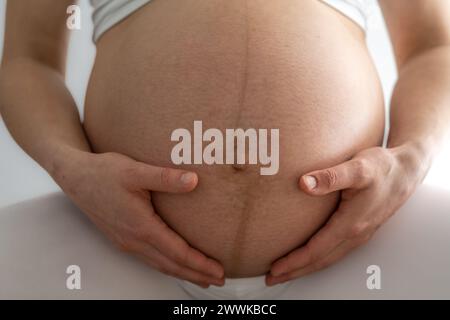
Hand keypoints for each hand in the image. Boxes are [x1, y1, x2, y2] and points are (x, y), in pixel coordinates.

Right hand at [53, 149, 224, 287]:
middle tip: (219, 280)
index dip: (200, 263)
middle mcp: (133, 240)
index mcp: (141, 226)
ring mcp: (126, 241)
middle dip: (196, 274)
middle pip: (171, 265)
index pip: (177, 252)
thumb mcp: (135, 170)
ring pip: (159, 265)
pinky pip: (149, 259)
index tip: (219, 270)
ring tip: (202, 278)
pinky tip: (174, 264)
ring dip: (182, 273)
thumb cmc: (103, 173)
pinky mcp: (122, 238)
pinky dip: (167, 266)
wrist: (75, 177)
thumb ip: (166, 177)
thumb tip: (194, 181)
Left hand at [267, 145, 424, 285]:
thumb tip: (304, 183)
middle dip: (295, 271)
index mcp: (351, 224)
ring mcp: (359, 234)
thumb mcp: (357, 167)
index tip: (275, 267)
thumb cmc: (383, 168)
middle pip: (320, 260)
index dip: (294, 261)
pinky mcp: (360, 229)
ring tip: (286, 272)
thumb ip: (330, 177)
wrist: (406, 171)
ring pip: (328, 258)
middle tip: (272, 277)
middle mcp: (355, 234)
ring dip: (306, 267)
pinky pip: (335, 251)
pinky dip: (318, 258)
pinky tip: (310, 256)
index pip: (316, 250)